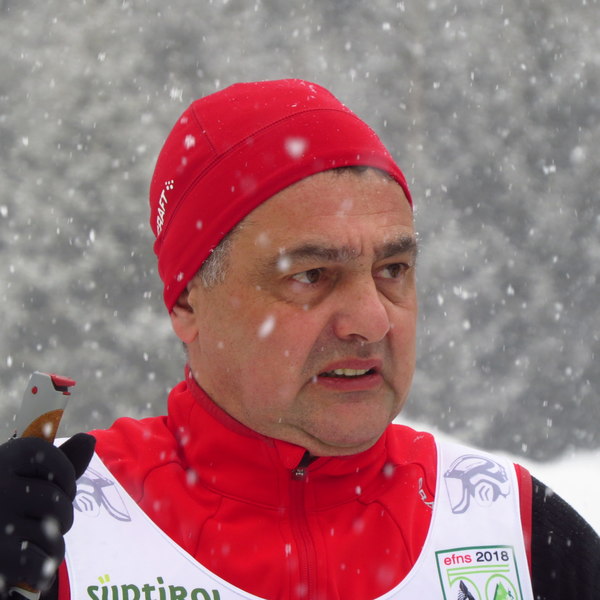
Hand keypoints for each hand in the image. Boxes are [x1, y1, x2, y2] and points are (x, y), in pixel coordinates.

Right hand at [0, 433, 94, 596]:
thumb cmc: (1, 503)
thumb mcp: (19, 475)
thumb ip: (55, 461)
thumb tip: (89, 440)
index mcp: (6, 459)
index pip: (60, 464)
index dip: (66, 480)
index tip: (52, 488)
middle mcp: (0, 487)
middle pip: (59, 502)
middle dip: (60, 516)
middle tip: (41, 522)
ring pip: (53, 533)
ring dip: (51, 543)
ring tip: (31, 542)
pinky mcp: (1, 558)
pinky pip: (44, 561)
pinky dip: (42, 567)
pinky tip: (27, 563)